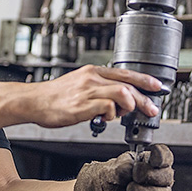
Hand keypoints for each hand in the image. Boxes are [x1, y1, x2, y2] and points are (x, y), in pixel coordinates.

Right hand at [29, 65, 161, 128]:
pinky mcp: (81, 106)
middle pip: (128, 85)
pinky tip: (106, 118)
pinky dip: (112, 114)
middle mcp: (92, 79)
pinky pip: (107, 107)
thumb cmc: (56, 96)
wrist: (34, 101)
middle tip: (151, 109)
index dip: (144, 80)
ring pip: (121, 93)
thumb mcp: (80, 84)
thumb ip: (99, 88)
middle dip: (144, 99)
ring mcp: (87, 91)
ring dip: (129, 106)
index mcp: (93, 72)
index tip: (157, 87)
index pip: (125, 73)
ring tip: (123, 114)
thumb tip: (118, 99)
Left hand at [73, 144, 174, 190]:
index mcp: (142, 164)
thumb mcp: (102, 172)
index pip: (163, 156)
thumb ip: (121, 166)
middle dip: (150, 177)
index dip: (162, 156)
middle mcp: (150, 182)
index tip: (153, 160)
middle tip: (133, 178)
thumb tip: (134, 165)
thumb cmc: (93, 188)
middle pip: (167, 177)